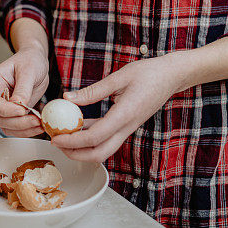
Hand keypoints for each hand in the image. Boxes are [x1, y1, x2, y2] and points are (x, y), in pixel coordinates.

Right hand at [0, 47, 48, 136]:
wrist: (37, 61)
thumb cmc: (30, 60)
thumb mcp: (28, 70)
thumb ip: (23, 88)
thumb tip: (18, 104)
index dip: (4, 109)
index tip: (21, 110)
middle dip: (17, 122)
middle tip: (35, 119)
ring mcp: (4, 107)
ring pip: (7, 126)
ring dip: (23, 129)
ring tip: (40, 123)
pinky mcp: (14, 114)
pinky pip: (16, 128)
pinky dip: (27, 130)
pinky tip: (39, 124)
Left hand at [50, 56, 181, 161]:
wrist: (171, 76)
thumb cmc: (148, 73)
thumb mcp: (119, 77)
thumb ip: (93, 91)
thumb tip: (67, 97)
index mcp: (125, 115)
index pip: (95, 137)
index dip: (72, 141)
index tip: (55, 137)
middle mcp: (127, 127)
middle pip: (99, 154)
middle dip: (75, 154)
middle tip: (56, 143)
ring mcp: (128, 128)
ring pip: (103, 149)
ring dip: (82, 147)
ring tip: (62, 135)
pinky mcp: (127, 125)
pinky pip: (107, 137)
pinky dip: (90, 136)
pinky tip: (77, 125)